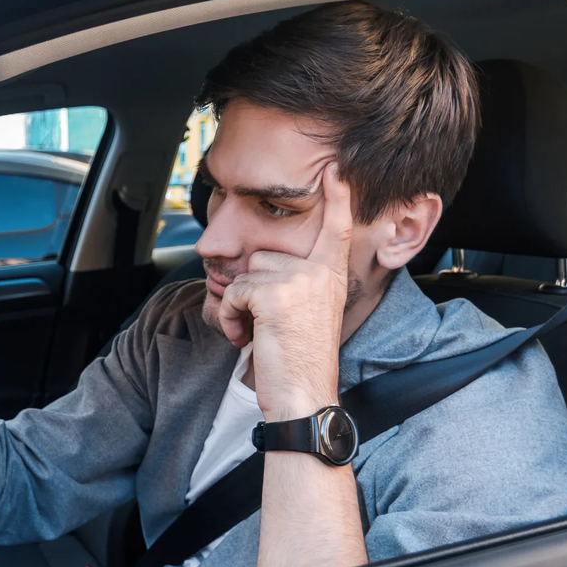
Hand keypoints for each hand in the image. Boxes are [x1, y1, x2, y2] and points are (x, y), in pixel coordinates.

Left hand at [218, 165, 352, 421]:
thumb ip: (294, 284)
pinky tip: (245, 337)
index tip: (336, 169)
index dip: (336, 197)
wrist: (304, 396)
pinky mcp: (274, 293)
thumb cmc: (300, 362)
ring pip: (245, 273)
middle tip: (263, 325)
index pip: (335, 228)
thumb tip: (256, 267)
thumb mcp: (306, 314)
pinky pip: (233, 292)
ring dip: (239, 305)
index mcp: (332, 275)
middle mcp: (320, 272)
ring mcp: (299, 280)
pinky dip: (230, 316)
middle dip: (252, 288)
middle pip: (264, 254)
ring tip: (255, 333)